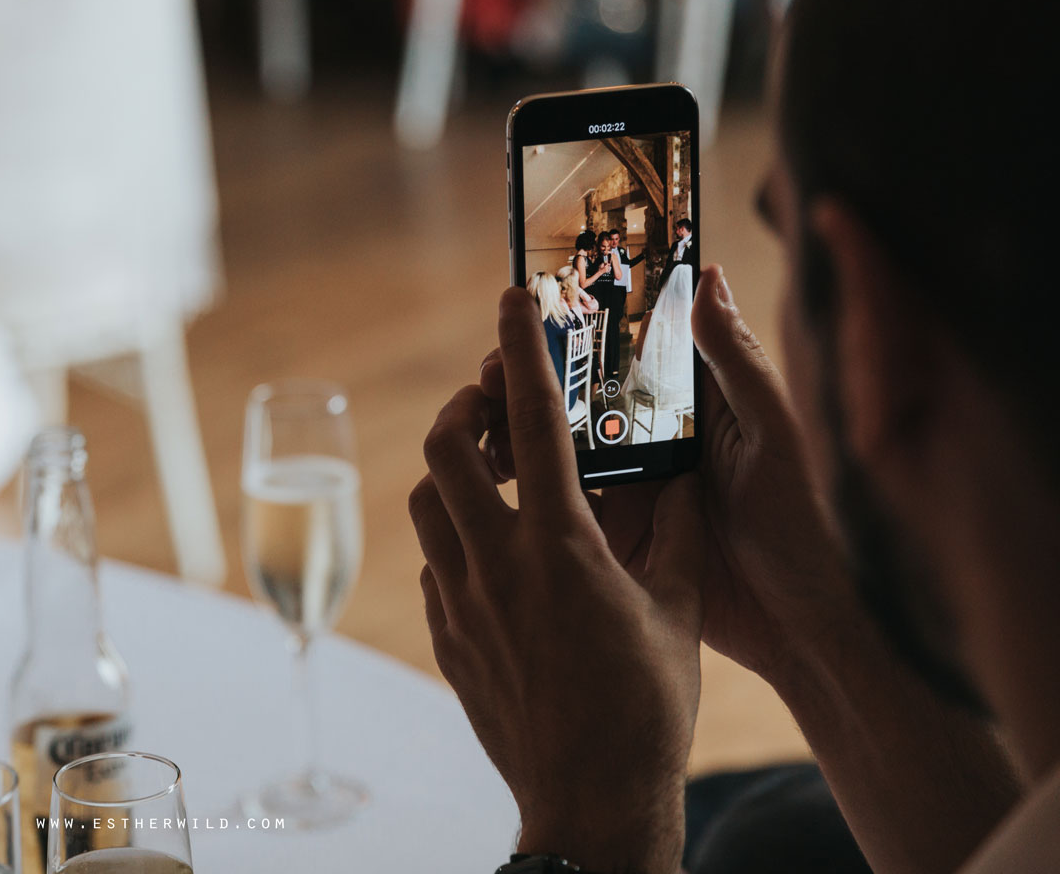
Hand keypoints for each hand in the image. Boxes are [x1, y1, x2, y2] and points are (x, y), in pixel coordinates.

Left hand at [410, 288, 703, 873]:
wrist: (591, 803)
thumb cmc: (646, 708)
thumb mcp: (676, 606)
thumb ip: (672, 525)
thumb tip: (674, 465)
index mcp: (558, 545)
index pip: (528, 420)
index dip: (518, 348)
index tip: (510, 298)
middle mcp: (494, 563)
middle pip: (446, 448)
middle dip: (465, 405)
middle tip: (496, 396)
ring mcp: (460, 602)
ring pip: (426, 503)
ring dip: (451, 468)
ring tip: (491, 464)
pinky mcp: (445, 637)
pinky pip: (434, 562)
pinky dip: (455, 533)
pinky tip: (492, 544)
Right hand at [479, 264, 849, 685]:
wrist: (799, 627)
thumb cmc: (802, 522)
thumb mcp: (773, 434)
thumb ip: (737, 362)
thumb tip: (707, 279)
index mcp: (693, 407)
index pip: (627, 353)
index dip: (580, 330)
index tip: (532, 308)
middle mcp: (656, 441)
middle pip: (581, 398)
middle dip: (530, 380)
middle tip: (490, 373)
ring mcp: (633, 491)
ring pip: (561, 450)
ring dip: (519, 433)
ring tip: (483, 426)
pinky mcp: (617, 538)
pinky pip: (563, 508)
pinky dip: (528, 493)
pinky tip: (496, 481)